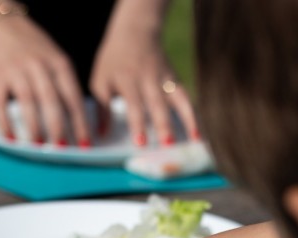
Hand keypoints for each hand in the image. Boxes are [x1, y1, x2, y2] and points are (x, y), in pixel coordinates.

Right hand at [0, 15, 92, 146]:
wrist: (4, 26)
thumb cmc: (36, 49)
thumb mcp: (57, 60)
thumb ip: (65, 85)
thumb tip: (77, 121)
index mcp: (59, 64)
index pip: (73, 96)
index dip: (80, 122)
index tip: (84, 143)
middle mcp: (39, 66)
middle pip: (51, 101)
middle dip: (58, 127)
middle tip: (62, 149)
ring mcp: (17, 70)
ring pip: (27, 102)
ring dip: (34, 127)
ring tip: (38, 146)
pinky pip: (0, 103)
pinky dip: (5, 122)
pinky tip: (11, 138)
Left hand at [89, 0, 198, 146]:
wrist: (135, 31)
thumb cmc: (113, 61)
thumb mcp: (100, 81)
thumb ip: (102, 108)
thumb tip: (102, 135)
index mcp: (127, 79)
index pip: (133, 104)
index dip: (137, 123)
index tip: (141, 142)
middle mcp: (148, 79)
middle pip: (157, 103)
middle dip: (163, 124)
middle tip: (167, 145)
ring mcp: (164, 78)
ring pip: (177, 100)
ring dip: (186, 119)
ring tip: (194, 140)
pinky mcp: (174, 79)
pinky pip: (185, 97)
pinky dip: (192, 114)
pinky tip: (198, 133)